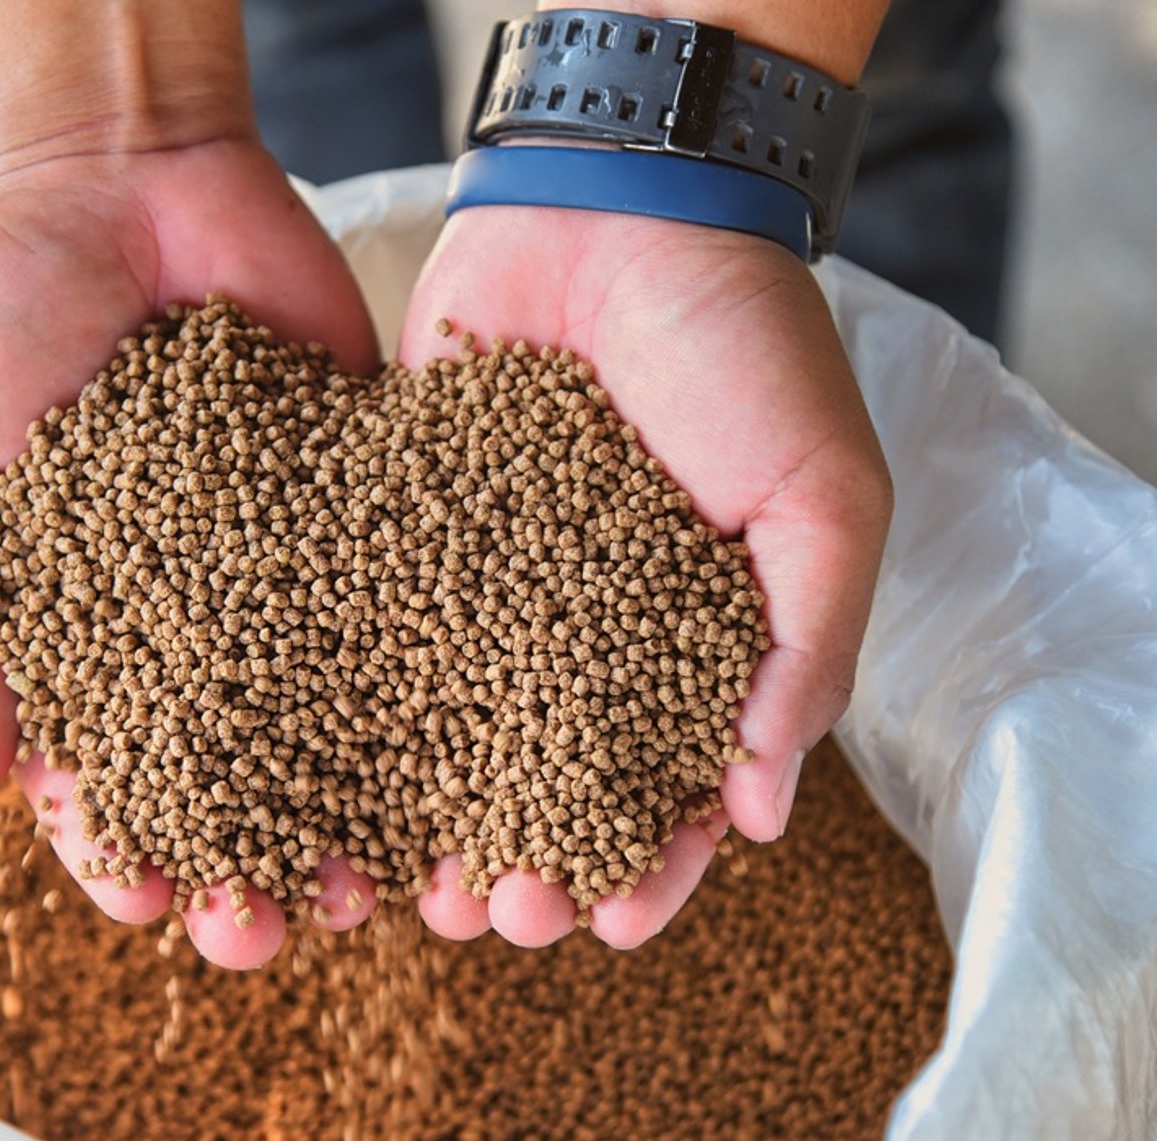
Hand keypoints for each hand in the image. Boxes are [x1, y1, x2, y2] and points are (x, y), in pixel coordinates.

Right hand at [0, 139, 382, 968]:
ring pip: (325, 713)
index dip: (118, 844)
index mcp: (79, 626)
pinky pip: (396, 597)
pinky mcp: (363, 495)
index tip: (143, 898)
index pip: (99, 767)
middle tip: (265, 933)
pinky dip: (424, 678)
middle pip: (227, 770)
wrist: (105, 168)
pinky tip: (448, 754)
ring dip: (344, 809)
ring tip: (370, 890)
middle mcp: (191, 614)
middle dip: (243, 859)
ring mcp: (284, 563)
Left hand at [399, 207, 891, 949]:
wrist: (624, 199)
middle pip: (552, 774)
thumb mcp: (824, 498)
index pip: (675, 781)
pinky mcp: (407, 524)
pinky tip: (332, 771)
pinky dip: (357, 702)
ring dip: (438, 814)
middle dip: (529, 857)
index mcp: (694, 634)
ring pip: (457, 726)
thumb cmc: (748, 345)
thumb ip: (807, 647)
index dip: (649, 862)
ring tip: (413, 886)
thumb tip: (763, 809)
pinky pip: (382, 626)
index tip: (611, 925)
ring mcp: (493, 580)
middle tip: (499, 915)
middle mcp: (587, 624)